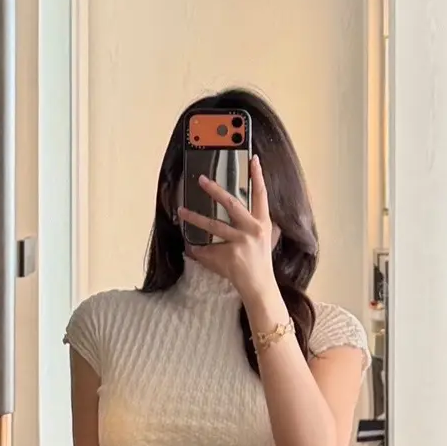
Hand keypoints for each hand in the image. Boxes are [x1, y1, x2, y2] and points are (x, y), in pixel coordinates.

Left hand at [179, 154, 279, 306]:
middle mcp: (253, 229)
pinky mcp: (228, 255)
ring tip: (181, 211)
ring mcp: (241, 242)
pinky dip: (197, 249)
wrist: (260, 286)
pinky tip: (189, 247)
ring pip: (213, 225)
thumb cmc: (260, 261)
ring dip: (194, 217)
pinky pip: (207, 249)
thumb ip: (255, 221)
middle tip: (201, 179)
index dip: (258, 176)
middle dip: (215, 190)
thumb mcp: (264, 238)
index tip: (252, 159)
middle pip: (231, 203)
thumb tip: (239, 205)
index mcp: (262, 222)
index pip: (261, 195)